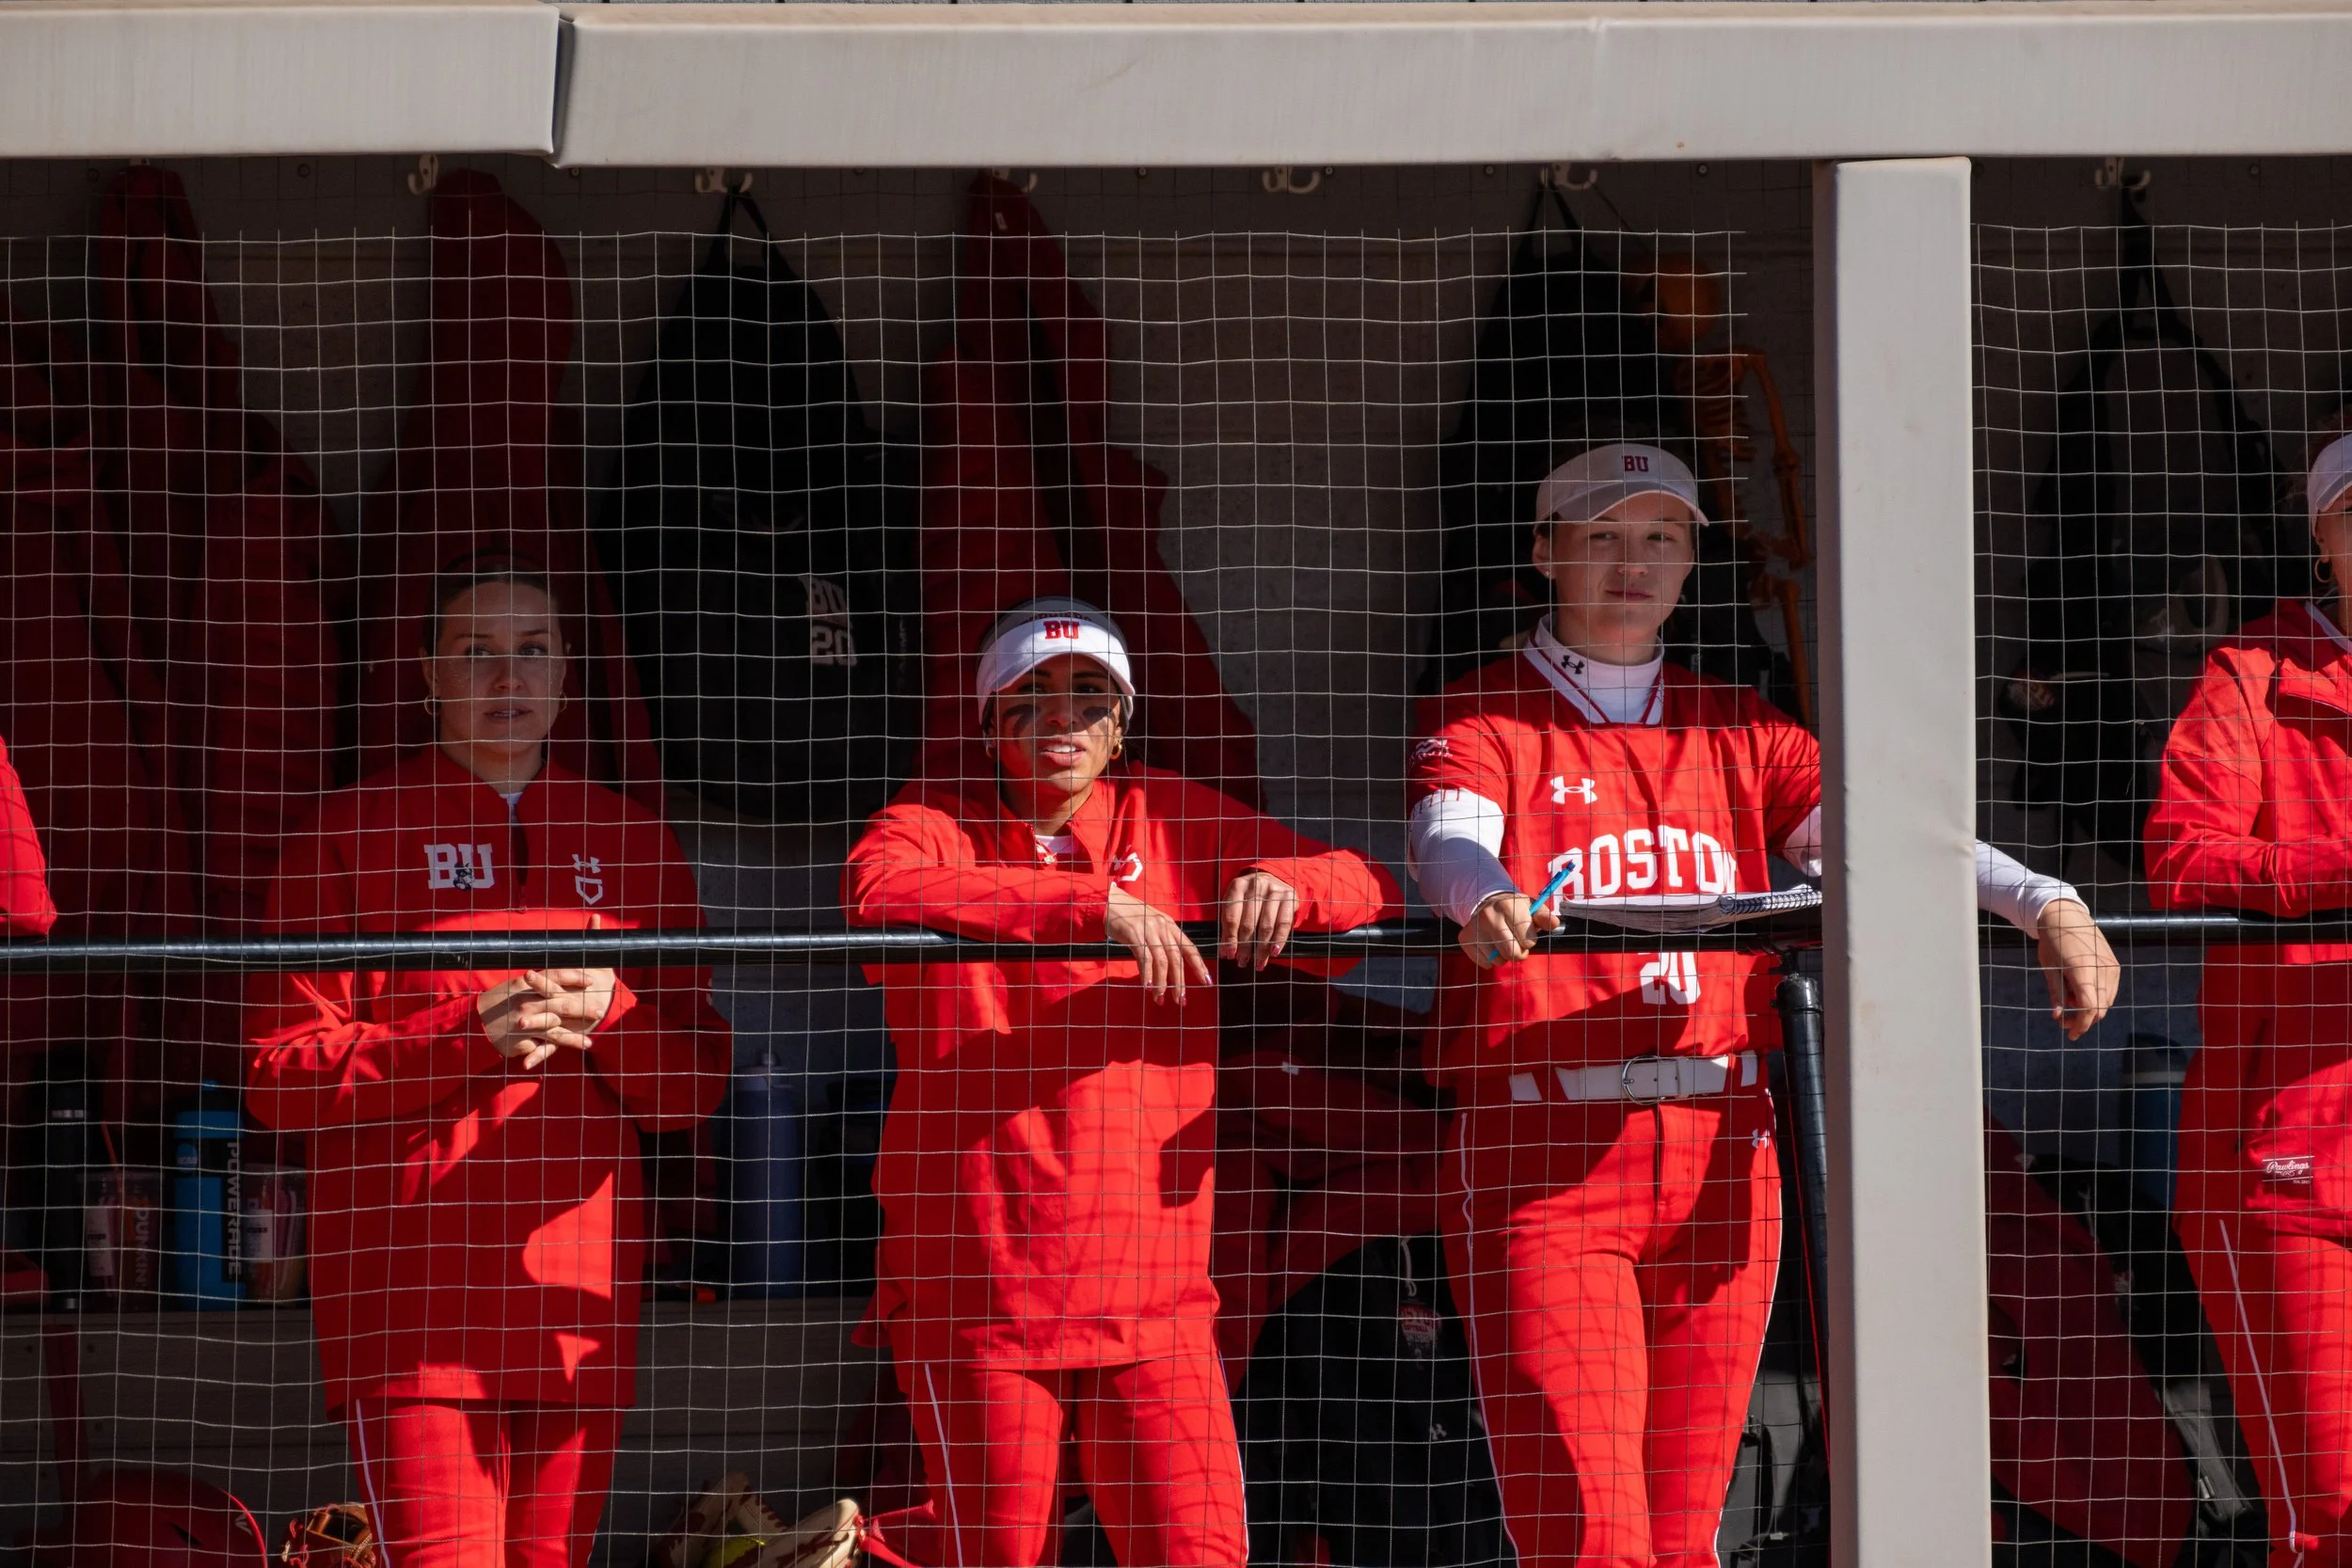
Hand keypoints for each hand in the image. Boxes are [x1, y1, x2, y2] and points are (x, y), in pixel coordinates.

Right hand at [478, 968, 618, 1068]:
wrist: (472, 1023)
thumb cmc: (495, 1003)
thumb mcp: (513, 988)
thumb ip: (534, 984)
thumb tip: (554, 978)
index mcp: (525, 985)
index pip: (555, 977)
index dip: (575, 977)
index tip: (592, 980)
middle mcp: (527, 1002)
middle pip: (562, 1003)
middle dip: (583, 1007)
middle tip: (600, 1011)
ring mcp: (525, 1022)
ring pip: (558, 1027)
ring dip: (577, 1033)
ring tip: (593, 1035)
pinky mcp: (522, 1039)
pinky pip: (547, 1044)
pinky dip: (566, 1044)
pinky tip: (581, 1046)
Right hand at [1105, 884, 1212, 1004]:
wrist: (1109, 903)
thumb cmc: (1129, 917)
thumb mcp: (1150, 928)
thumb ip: (1159, 946)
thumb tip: (1161, 973)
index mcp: (1170, 926)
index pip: (1190, 948)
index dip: (1199, 965)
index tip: (1207, 981)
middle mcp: (1163, 927)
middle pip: (1176, 959)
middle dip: (1179, 982)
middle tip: (1180, 1000)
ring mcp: (1149, 930)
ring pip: (1161, 961)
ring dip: (1162, 983)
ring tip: (1159, 998)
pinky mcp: (1134, 933)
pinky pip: (1144, 958)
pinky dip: (1147, 974)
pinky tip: (1147, 986)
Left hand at [1219, 871, 1299, 971]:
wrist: (1275, 879)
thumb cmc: (1251, 897)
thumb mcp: (1236, 905)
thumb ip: (1229, 926)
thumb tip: (1225, 952)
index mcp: (1238, 886)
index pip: (1232, 916)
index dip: (1230, 938)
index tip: (1230, 954)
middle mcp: (1256, 886)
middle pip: (1249, 923)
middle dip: (1245, 947)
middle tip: (1243, 962)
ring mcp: (1274, 891)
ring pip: (1266, 926)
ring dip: (1262, 949)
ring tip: (1258, 963)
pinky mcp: (1289, 897)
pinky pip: (1283, 924)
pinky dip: (1279, 940)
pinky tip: (1273, 952)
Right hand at [1458, 891, 1560, 969]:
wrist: (1486, 902)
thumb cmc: (1514, 908)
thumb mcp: (1531, 908)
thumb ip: (1544, 917)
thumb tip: (1555, 924)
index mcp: (1508, 906)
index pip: (1528, 940)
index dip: (1530, 941)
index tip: (1526, 934)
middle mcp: (1489, 916)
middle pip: (1512, 953)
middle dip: (1519, 952)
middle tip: (1516, 943)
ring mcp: (1474, 928)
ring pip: (1498, 960)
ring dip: (1504, 956)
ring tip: (1503, 942)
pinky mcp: (1465, 939)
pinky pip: (1484, 963)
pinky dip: (1490, 959)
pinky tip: (1491, 945)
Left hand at [2034, 901, 2117, 1040]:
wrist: (2066, 916)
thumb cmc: (2053, 942)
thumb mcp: (2049, 969)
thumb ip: (2057, 994)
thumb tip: (2059, 1017)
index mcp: (2083, 971)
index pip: (2090, 1009)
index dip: (2081, 1025)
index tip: (2070, 1034)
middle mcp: (2103, 970)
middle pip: (2100, 1009)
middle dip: (2083, 1019)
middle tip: (2063, 1019)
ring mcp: (2112, 967)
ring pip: (2106, 1001)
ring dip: (2090, 1007)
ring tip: (2069, 996)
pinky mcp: (2115, 965)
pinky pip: (2109, 990)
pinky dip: (2096, 996)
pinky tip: (2080, 988)